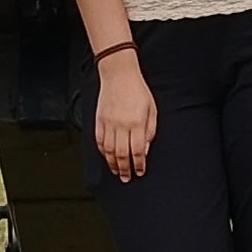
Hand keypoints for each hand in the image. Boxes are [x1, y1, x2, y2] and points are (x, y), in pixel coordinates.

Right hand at [95, 55, 158, 179]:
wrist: (119, 74)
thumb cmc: (137, 90)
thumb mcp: (152, 110)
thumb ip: (150, 131)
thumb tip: (145, 148)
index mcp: (137, 123)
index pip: (138, 151)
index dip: (138, 164)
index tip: (139, 171)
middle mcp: (122, 125)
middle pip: (122, 154)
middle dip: (125, 169)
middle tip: (127, 177)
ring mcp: (108, 123)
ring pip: (109, 151)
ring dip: (112, 164)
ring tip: (116, 171)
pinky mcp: (99, 120)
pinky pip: (99, 141)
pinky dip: (102, 152)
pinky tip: (106, 157)